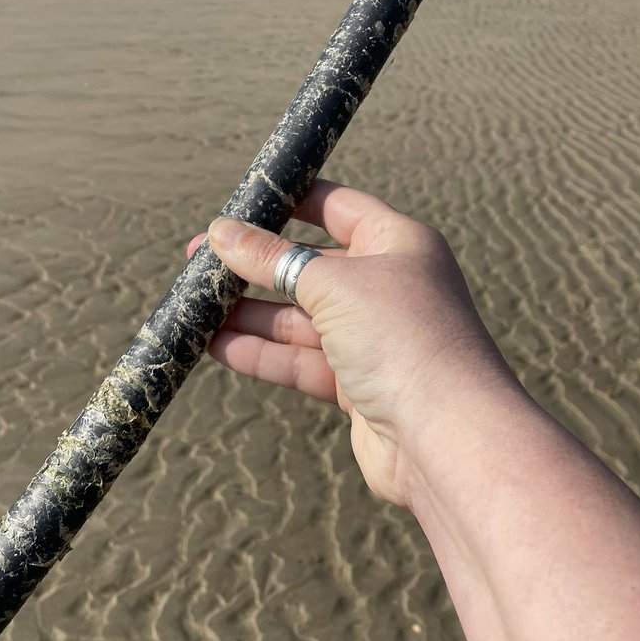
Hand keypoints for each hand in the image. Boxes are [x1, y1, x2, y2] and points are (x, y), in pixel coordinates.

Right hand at [188, 180, 514, 507]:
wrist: (448, 438)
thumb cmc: (403, 339)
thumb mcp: (332, 284)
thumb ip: (274, 259)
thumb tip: (221, 233)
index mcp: (398, 244)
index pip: (337, 208)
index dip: (289, 201)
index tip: (240, 202)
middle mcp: (389, 287)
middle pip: (309, 267)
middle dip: (254, 265)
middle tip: (195, 262)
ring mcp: (374, 339)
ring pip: (298, 318)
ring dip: (248, 313)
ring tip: (191, 306)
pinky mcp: (358, 387)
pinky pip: (300, 361)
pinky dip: (260, 352)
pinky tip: (214, 345)